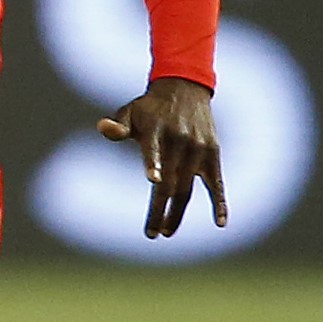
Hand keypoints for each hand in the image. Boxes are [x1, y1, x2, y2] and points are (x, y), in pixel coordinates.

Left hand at [96, 76, 225, 239]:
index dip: (153, 164)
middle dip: (160, 209)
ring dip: (178, 212)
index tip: (153, 180)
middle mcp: (179, 141)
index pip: (153, 150)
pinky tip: (220, 223)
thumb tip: (103, 128)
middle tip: (152, 233)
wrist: (186, 88)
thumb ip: (118, 124)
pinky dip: (220, 202)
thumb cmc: (151, 107)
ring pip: (188, 188)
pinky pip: (217, 184)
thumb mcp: (131, 111)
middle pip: (169, 182)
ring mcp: (198, 150)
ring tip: (166, 231)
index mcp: (156, 130)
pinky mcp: (213, 155)